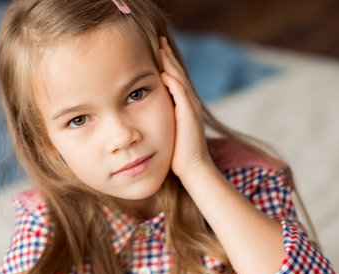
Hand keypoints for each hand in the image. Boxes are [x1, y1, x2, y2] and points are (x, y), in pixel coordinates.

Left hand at [159, 37, 212, 178]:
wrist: (193, 168)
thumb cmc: (178, 153)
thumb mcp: (167, 130)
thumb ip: (161, 118)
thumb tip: (145, 112)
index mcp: (184, 105)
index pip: (174, 78)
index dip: (166, 63)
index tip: (156, 50)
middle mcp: (189, 103)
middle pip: (178, 73)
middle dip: (168, 56)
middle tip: (159, 39)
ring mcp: (191, 108)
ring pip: (180, 80)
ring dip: (171, 63)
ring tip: (162, 48)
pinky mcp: (190, 116)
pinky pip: (182, 95)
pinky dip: (174, 82)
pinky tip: (165, 72)